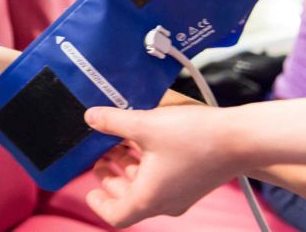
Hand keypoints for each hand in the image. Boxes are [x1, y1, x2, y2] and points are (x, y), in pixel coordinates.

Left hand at [83, 105, 243, 227]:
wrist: (242, 138)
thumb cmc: (195, 137)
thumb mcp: (144, 125)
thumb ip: (112, 122)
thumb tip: (90, 118)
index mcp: (149, 198)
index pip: (115, 215)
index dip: (98, 203)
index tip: (90, 188)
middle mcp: (164, 202)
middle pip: (127, 199)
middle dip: (110, 176)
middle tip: (99, 153)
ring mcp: (179, 194)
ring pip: (143, 186)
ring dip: (127, 166)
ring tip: (117, 139)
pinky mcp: (190, 182)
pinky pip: (160, 178)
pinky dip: (146, 163)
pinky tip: (141, 137)